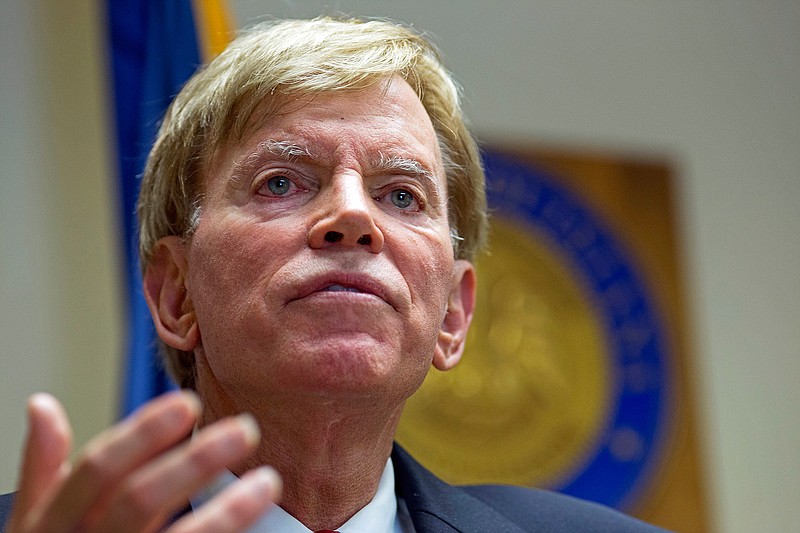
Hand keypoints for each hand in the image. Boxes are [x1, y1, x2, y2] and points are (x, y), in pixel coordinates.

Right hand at [6, 392, 280, 531]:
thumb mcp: (33, 523)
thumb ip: (42, 467)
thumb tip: (43, 405)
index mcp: (51, 526)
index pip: (97, 471)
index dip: (142, 433)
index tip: (188, 402)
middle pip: (140, 501)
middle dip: (195, 462)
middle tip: (245, 429)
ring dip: (228, 512)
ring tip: (269, 481)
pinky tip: (259, 526)